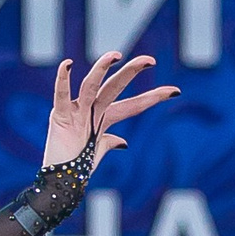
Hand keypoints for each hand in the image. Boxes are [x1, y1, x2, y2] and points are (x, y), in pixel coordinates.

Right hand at [42, 52, 176, 168]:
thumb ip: (110, 142)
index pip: (134, 106)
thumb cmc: (76, 167)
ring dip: (101, 69)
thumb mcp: (97, 154)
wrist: (59, 181)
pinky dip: (62, 80)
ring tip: (115, 55)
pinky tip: (68, 65)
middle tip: (150, 60)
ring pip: (91, 86)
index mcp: (105, 119)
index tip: (175, 91)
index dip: (154, 98)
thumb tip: (123, 142)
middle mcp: (92, 111)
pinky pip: (62, 96)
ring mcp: (77, 112)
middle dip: (131, 72)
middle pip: (115, 87)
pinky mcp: (60, 117)